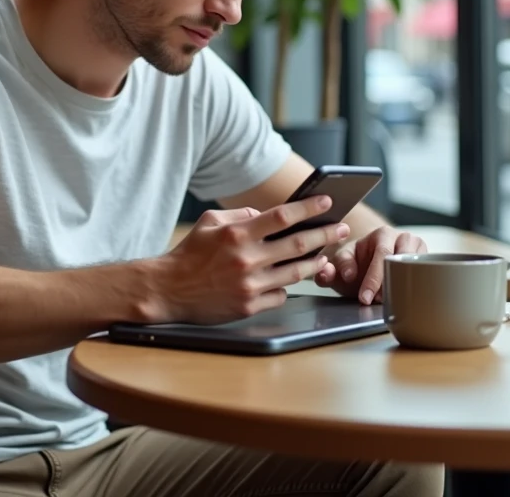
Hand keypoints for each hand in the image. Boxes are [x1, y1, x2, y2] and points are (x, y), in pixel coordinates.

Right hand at [152, 198, 351, 324]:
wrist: (168, 290)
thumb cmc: (189, 254)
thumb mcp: (210, 222)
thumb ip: (240, 215)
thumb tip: (265, 215)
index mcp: (237, 234)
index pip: (283, 216)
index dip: (309, 208)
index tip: (328, 202)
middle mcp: (246, 259)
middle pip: (298, 245)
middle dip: (325, 235)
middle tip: (342, 229)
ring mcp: (249, 285)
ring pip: (296, 273)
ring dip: (315, 263)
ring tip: (325, 255)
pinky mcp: (249, 306)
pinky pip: (280, 294)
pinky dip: (287, 286)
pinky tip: (289, 280)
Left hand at [314, 226, 426, 304]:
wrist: (373, 268)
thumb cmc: (357, 265)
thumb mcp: (341, 266)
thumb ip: (329, 270)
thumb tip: (327, 271)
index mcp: (383, 234)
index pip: (383, 254)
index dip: (373, 278)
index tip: (364, 297)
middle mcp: (404, 240)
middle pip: (403, 262)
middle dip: (388, 285)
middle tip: (376, 303)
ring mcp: (419, 253)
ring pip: (417, 270)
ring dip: (404, 287)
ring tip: (390, 302)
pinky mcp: (427, 267)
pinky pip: (427, 278)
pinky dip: (417, 289)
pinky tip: (406, 300)